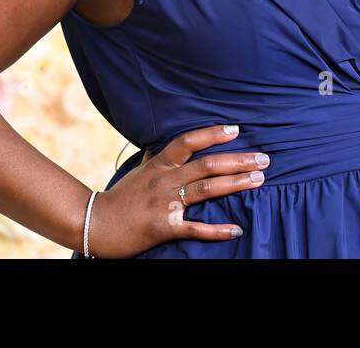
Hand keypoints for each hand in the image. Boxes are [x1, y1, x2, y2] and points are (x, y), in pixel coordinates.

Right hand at [87, 124, 268, 257]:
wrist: (95, 224)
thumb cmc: (121, 197)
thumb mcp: (139, 171)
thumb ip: (156, 157)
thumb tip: (164, 142)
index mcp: (160, 164)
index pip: (188, 141)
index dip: (213, 133)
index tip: (236, 129)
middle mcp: (165, 180)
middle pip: (207, 165)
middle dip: (238, 160)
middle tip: (264, 159)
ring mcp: (165, 203)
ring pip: (206, 189)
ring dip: (236, 184)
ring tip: (259, 180)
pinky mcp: (164, 227)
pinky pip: (195, 228)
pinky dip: (217, 230)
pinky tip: (237, 229)